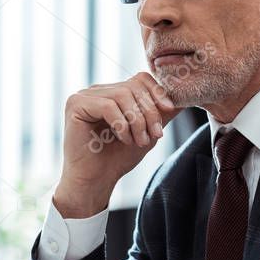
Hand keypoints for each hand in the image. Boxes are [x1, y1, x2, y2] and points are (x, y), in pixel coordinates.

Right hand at [55, 72, 181, 217]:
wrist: (95, 181)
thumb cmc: (117, 158)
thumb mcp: (147, 132)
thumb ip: (161, 114)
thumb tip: (184, 99)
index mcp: (113, 93)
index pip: (140, 79)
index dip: (157, 92)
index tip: (168, 111)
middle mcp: (97, 91)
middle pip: (133, 86)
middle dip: (149, 112)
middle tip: (154, 135)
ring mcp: (84, 96)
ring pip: (122, 95)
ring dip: (137, 121)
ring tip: (139, 141)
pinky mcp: (75, 105)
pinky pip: (107, 106)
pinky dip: (121, 124)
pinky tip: (124, 139)